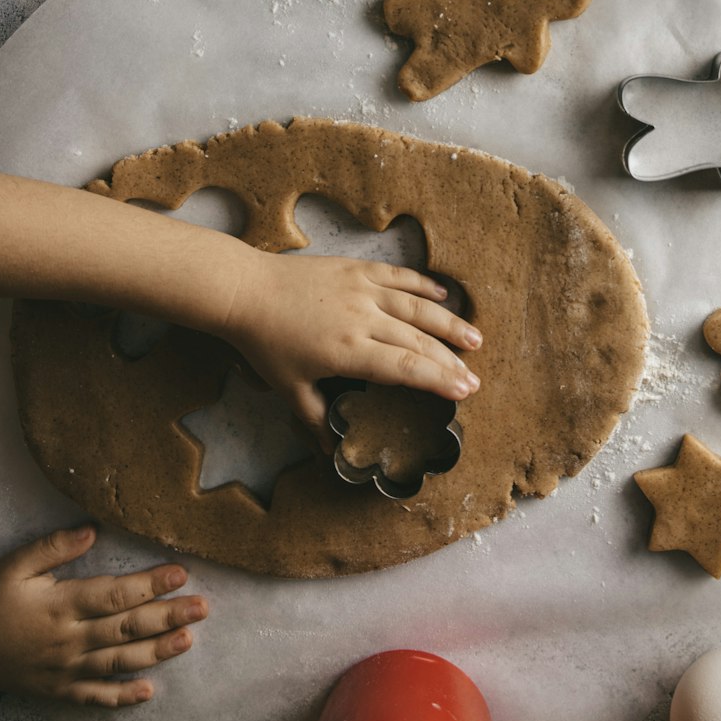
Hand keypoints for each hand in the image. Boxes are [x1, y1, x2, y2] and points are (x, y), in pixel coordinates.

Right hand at [0, 525, 206, 706]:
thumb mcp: (14, 566)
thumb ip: (54, 547)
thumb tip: (93, 530)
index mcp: (61, 605)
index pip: (115, 593)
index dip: (150, 584)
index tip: (181, 572)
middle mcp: (69, 639)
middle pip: (126, 627)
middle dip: (168, 616)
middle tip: (203, 607)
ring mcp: (66, 669)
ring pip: (119, 662)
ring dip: (156, 652)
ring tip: (188, 640)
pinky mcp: (60, 690)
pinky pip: (94, 697)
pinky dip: (122, 697)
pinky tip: (149, 692)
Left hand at [220, 254, 482, 451]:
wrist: (246, 291)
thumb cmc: (265, 342)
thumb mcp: (290, 388)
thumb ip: (315, 418)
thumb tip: (330, 451)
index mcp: (349, 351)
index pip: (406, 369)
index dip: (439, 381)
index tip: (464, 391)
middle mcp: (362, 319)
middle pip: (418, 342)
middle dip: (450, 361)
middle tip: (474, 378)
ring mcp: (362, 290)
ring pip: (416, 307)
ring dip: (448, 323)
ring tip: (474, 338)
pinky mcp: (356, 269)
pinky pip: (398, 275)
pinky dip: (423, 284)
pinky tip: (442, 295)